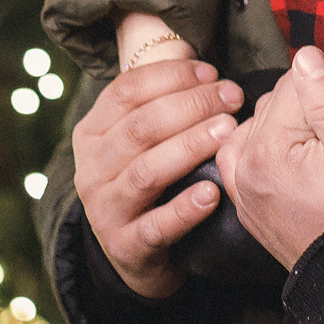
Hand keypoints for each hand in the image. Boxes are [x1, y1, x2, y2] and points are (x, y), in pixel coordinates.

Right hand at [72, 54, 241, 299]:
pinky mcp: (126, 246)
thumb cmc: (151, 184)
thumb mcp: (143, 143)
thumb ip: (163, 105)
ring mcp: (105, 209)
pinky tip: (213, 194)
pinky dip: (185, 208)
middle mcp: (91, 169)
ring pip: (147, 171)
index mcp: (92, 133)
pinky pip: (156, 225)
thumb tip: (205, 68)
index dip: (170, 77)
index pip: (125, 91)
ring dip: (190, 146)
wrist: (135, 255)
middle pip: (140, 127)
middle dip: (190, 106)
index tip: (212, 72)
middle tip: (232, 98)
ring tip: (227, 131)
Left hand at [216, 44, 323, 269]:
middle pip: (278, 100)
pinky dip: (263, 138)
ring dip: (290, 111)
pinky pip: (242, 152)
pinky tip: (287, 137)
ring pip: (260, 121)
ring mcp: (242, 187)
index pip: (298, 83)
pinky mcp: (247, 203)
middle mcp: (245, 165)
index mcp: (269, 149)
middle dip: (317, 88)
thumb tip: (307, 57)